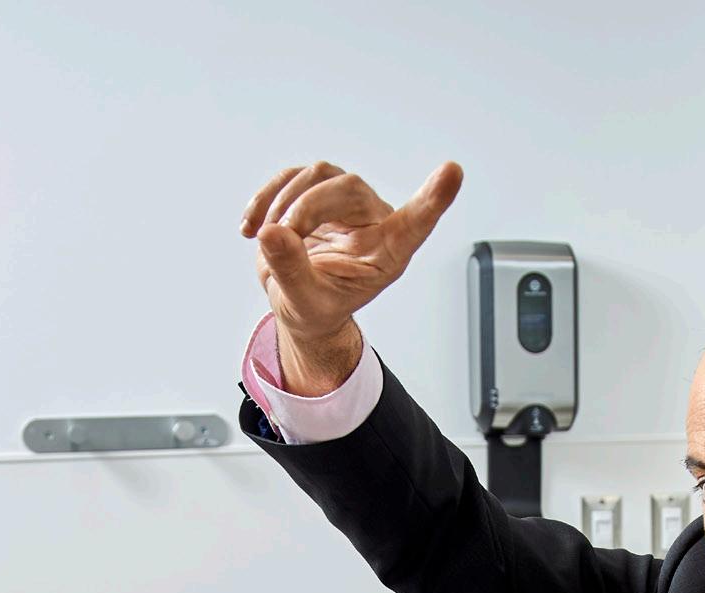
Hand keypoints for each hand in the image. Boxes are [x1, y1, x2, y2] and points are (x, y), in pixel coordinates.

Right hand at [239, 160, 462, 393]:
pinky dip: (267, 198)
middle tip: (281, 238)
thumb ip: (292, 272)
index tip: (452, 172)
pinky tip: (251, 228)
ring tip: (265, 240)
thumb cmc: (314, 308)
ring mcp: (344, 203)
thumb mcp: (303, 304)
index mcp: (387, 253)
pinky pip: (292, 177)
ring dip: (283, 204)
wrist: (296, 302)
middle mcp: (372, 222)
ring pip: (319, 175)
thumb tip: (272, 234)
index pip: (416, 222)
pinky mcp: (315, 191)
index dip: (433, 198)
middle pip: (348, 188)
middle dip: (307, 209)